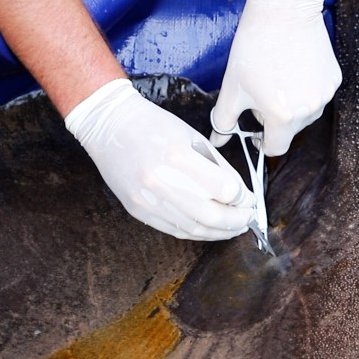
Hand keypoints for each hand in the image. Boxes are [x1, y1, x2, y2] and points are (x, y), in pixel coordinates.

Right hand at [64, 79, 255, 240]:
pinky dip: (197, 233)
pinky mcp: (137, 211)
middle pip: (212, 216)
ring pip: (194, 229)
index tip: (250, 198)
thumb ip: (218, 166)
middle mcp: (162, 183)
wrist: (108, 125)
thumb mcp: (192, 136)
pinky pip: (174, 230)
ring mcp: (147, 200)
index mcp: (179, 157)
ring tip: (234, 228)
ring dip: (219, 232)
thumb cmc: (153, 125)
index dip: (243, 197)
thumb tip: (240, 193)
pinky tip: (210, 229)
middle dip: (237, 220)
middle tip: (248, 218)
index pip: (225, 189)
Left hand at [210, 0, 341, 156]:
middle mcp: (308, 110)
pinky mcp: (334, 80)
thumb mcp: (233, 86)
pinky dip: (306, 89)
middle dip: (275, 119)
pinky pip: (318, 96)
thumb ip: (224, 119)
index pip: (275, 148)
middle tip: (262, 92)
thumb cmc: (255, 46)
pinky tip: (294, 69)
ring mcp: (324, 95)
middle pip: (291, 130)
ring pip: (305, 114)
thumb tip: (218, 140)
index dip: (262, 142)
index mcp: (282, 116)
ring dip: (292, 106)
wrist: (284, 10)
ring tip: (278, 79)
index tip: (256, 132)